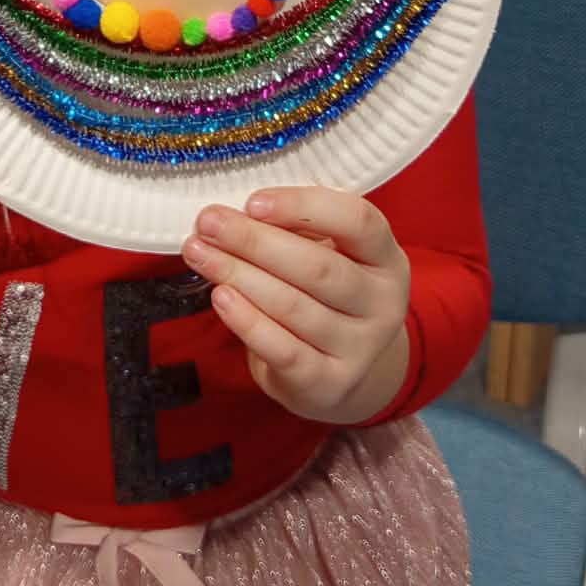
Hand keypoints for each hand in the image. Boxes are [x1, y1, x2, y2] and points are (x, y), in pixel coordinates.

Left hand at [183, 187, 410, 423]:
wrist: (336, 372)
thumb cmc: (323, 297)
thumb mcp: (327, 255)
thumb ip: (296, 231)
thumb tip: (237, 213)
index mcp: (385, 257)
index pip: (358, 221)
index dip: (303, 206)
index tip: (252, 202)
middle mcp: (383, 303)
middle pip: (317, 266)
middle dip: (254, 241)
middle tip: (208, 223)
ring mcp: (361, 348)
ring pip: (294, 306)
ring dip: (239, 276)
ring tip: (200, 254)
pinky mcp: (331, 383)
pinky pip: (284, 351)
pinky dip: (248, 322)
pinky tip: (220, 298)